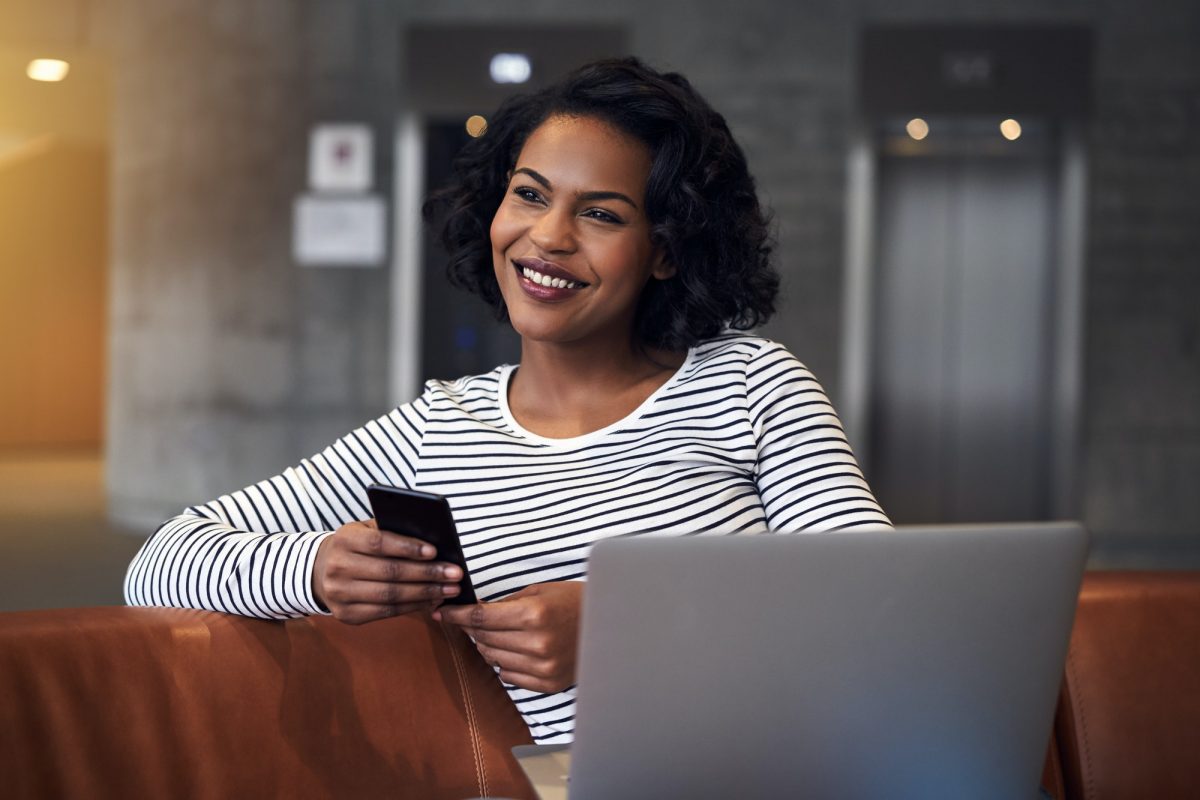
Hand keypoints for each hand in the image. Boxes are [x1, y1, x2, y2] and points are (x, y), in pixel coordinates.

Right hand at [312, 519, 463, 623]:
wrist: (319, 572)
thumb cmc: (356, 546)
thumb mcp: (365, 530)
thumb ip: (392, 530)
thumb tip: (434, 541)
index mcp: (344, 540)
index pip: (379, 543)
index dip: (408, 547)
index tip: (435, 551)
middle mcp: (338, 568)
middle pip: (389, 572)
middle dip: (427, 574)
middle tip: (455, 573)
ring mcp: (340, 595)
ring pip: (391, 596)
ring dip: (426, 593)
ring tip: (450, 589)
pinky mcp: (347, 616)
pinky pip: (387, 612)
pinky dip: (413, 606)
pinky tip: (432, 601)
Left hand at [435, 581, 583, 693]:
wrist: (610, 625)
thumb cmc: (573, 602)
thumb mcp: (539, 591)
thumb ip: (505, 603)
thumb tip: (473, 611)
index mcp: (534, 615)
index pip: (481, 617)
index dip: (457, 614)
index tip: (444, 612)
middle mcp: (537, 644)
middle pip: (484, 638)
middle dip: (471, 627)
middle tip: (470, 619)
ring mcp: (543, 667)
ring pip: (493, 659)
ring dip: (487, 645)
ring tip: (497, 633)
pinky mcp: (548, 683)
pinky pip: (509, 676)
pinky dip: (505, 663)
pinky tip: (515, 650)